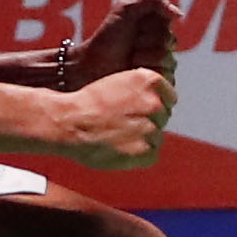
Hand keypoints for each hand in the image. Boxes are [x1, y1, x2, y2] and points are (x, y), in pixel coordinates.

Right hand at [49, 67, 173, 170]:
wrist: (68, 122)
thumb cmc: (87, 103)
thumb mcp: (119, 82)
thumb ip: (143, 90)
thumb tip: (159, 101)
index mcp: (150, 81)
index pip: (168, 97)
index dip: (153, 105)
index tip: (140, 111)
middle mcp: (154, 103)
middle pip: (163, 117)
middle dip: (147, 121)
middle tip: (123, 124)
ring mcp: (151, 128)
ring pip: (156, 137)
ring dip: (142, 139)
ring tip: (118, 136)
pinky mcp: (144, 151)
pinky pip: (151, 155)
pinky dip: (139, 155)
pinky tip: (121, 148)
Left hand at [77, 0, 179, 86]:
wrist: (92, 65)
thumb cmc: (107, 37)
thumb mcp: (127, 8)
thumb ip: (154, 1)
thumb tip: (178, 14)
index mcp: (160, 29)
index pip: (169, 25)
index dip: (150, 29)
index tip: (135, 30)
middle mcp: (164, 48)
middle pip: (169, 43)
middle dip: (146, 42)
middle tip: (131, 46)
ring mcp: (162, 68)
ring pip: (169, 61)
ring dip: (146, 59)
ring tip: (131, 60)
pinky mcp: (158, 86)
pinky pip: (167, 80)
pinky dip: (148, 74)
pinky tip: (135, 72)